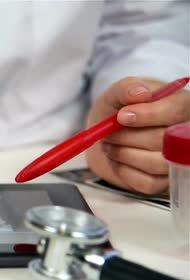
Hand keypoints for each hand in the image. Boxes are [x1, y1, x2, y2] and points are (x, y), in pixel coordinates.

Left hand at [85, 77, 189, 193]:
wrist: (106, 134)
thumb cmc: (118, 110)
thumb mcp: (117, 94)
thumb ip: (127, 88)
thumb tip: (140, 93)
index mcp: (181, 105)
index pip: (176, 109)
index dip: (149, 114)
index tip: (122, 116)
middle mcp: (185, 134)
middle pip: (164, 139)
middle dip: (128, 137)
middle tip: (108, 133)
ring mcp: (178, 160)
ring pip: (156, 163)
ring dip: (124, 154)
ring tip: (110, 145)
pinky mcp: (163, 182)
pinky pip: (146, 182)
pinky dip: (124, 171)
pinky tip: (117, 160)